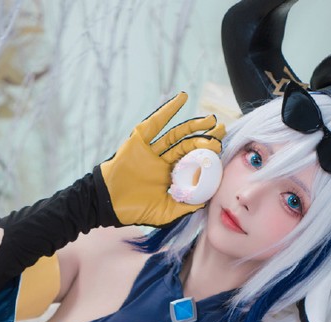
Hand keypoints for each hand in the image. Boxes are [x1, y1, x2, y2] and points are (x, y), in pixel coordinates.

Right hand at [98, 92, 224, 226]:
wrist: (108, 203)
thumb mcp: (165, 213)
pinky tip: (182, 98)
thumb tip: (205, 202)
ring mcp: (151, 150)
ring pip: (176, 134)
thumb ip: (184, 206)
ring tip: (210, 119)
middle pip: (188, 144)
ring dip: (193, 125)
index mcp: (170, 175)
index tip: (222, 149)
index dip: (207, 155)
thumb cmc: (134, 210)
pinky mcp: (139, 140)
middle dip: (206, 136)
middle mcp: (162, 160)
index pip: (192, 162)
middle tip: (222, 129)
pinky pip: (156, 123)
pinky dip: (168, 110)